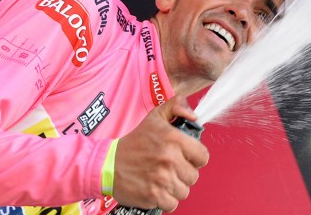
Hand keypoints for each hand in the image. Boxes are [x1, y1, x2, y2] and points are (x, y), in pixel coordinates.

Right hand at [113, 95, 209, 212]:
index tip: (185, 157)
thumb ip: (176, 106)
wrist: (107, 164)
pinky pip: (172, 203)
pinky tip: (155, 188)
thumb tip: (193, 115)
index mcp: (173, 139)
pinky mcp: (154, 196)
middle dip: (183, 173)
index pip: (203, 156)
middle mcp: (169, 159)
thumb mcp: (154, 117)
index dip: (195, 157)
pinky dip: (165, 199)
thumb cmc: (133, 143)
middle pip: (194, 176)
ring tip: (160, 177)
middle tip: (168, 167)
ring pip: (184, 191)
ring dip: (174, 187)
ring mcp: (162, 179)